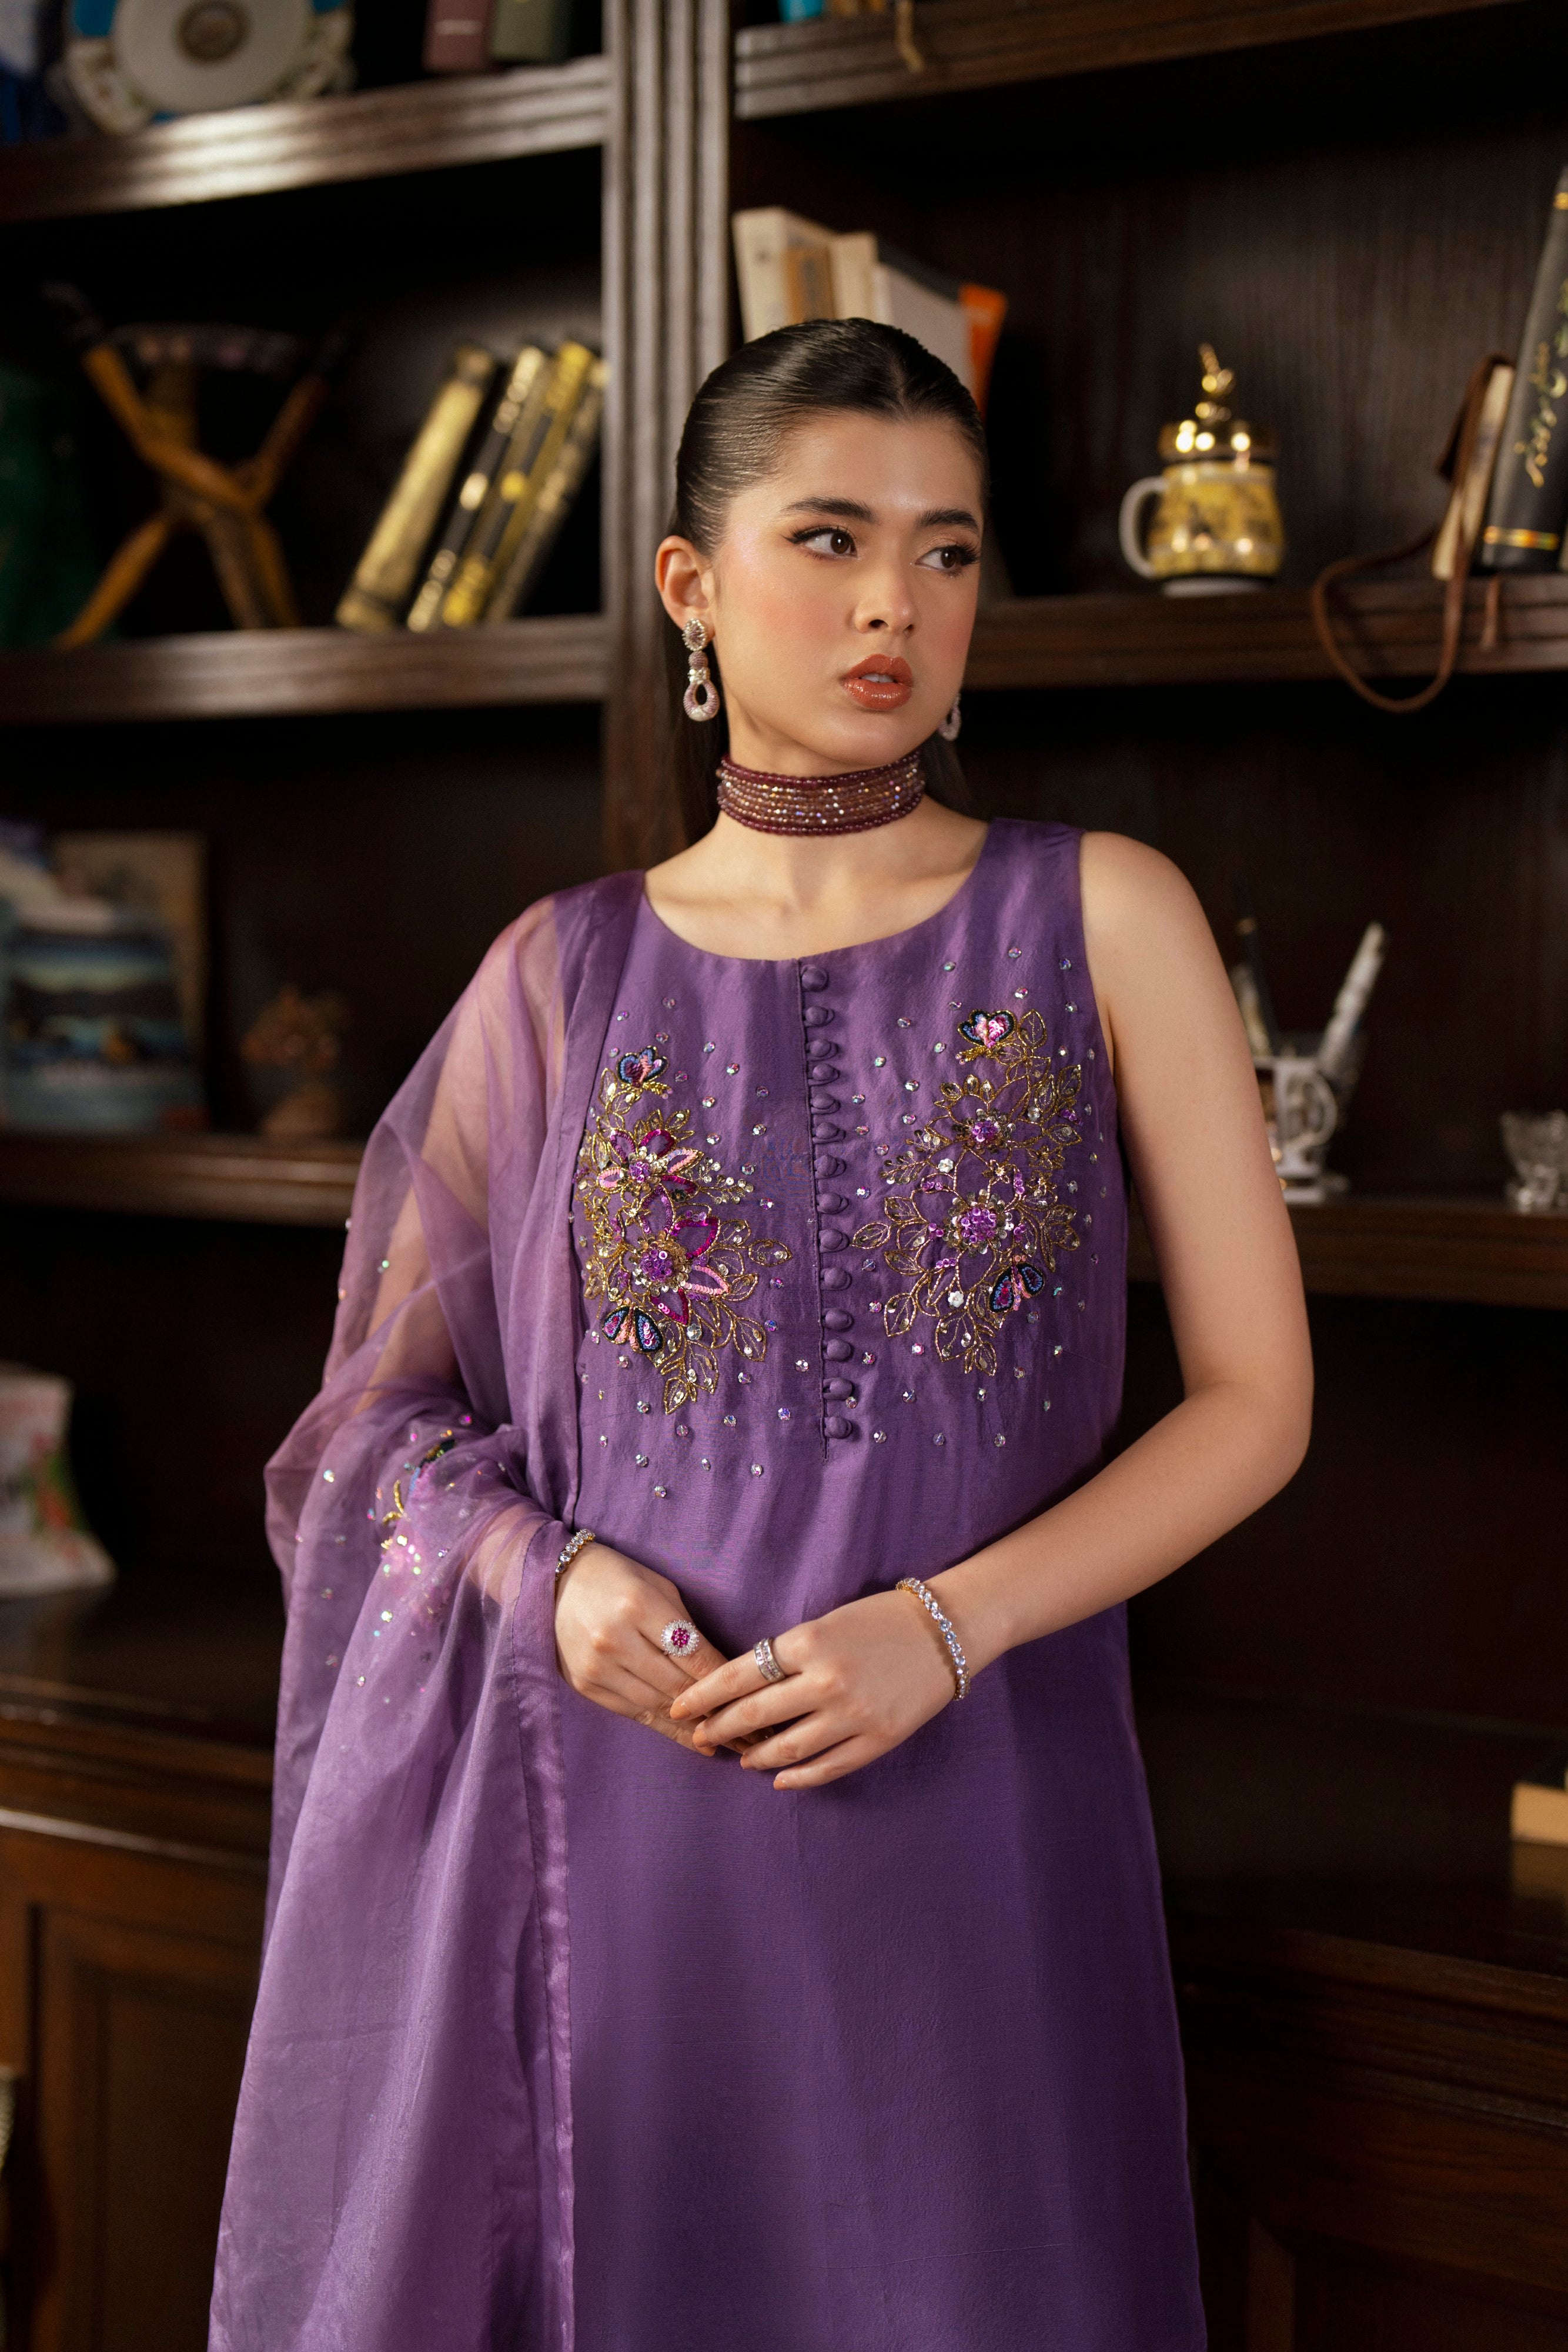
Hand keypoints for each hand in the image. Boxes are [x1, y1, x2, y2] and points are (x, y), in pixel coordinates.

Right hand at [554, 1540, 738, 1754]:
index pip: (694, 1654)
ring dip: (698, 1727)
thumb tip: (719, 1672)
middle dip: (720, 1710)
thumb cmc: (618, 1578)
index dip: (727, 1680)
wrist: (553, 1582)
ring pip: (659, 1706)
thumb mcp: (657, 1587)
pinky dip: (668, 1730)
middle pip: (678, 1686)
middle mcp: (615, 1641)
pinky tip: (696, 1743)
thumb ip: (686, 1627)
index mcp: (638, 1606)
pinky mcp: (586, 1687)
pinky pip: (635, 1715)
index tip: (755, 1696)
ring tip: (734, 1742)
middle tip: (757, 1730)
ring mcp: (597, 1668)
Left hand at [667, 1586, 958, 1787]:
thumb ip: (788, 1653)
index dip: (703, 1695)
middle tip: (699, 1736)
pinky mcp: (879, 1740)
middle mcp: (827, 1680)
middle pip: (755, 1715)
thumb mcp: (826, 1622)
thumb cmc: (880, 1618)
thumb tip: (744, 1688)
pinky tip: (780, 1778)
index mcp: (809, 1642)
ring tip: (740, 1757)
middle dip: (718, 1728)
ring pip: (787, 1749)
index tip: (680, 1706)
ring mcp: (854, 1715)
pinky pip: (827, 1767)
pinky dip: (797, 1777)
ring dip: (755, 1757)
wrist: (946, 1631)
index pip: (739, 1674)